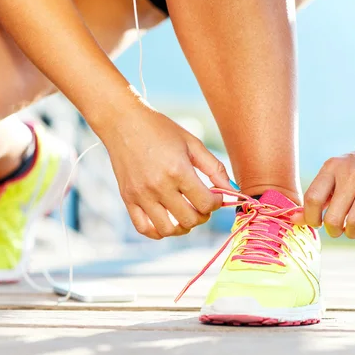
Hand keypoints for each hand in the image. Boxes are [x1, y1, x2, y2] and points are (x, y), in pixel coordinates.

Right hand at [101, 104, 231, 239]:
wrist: (123, 122)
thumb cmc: (160, 129)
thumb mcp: (192, 143)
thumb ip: (214, 167)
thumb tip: (232, 190)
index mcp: (178, 170)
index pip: (206, 203)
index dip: (216, 203)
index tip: (215, 195)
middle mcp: (159, 186)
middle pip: (189, 220)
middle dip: (203, 215)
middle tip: (202, 204)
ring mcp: (141, 195)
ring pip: (168, 230)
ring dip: (182, 227)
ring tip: (186, 215)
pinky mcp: (128, 199)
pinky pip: (144, 229)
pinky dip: (158, 232)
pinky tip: (167, 221)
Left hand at [292, 138, 354, 238]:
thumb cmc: (352, 171)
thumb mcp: (331, 177)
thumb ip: (314, 199)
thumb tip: (293, 220)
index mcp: (332, 167)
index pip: (313, 199)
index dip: (311, 218)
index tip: (317, 222)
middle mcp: (352, 173)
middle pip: (334, 216)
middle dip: (333, 231)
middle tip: (336, 230)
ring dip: (351, 234)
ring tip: (352, 231)